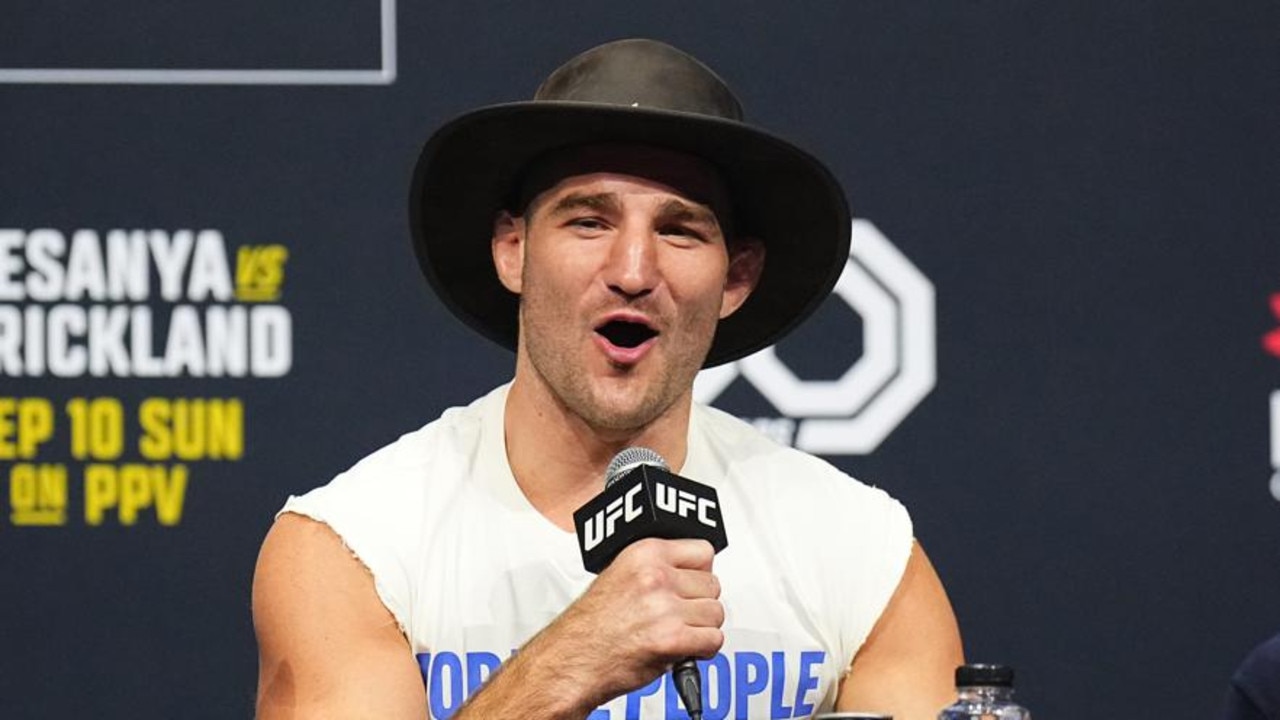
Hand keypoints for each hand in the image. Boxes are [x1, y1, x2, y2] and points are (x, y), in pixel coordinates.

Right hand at [541, 537, 725, 711]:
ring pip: (715, 613)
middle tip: (680, 614)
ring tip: (678, 631)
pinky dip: (703, 649)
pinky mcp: (671, 638)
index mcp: (644, 553)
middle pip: (713, 584)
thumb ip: (657, 567)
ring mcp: (664, 607)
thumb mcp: (620, 574)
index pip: (703, 550)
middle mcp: (655, 576)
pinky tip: (683, 648)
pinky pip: (713, 640)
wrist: (572, 658)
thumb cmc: (591, 624)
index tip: (693, 583)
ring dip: (702, 627)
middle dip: (700, 602)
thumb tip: (691, 572)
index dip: (700, 572)